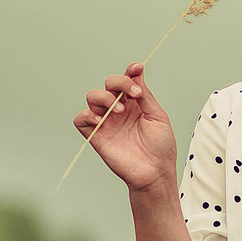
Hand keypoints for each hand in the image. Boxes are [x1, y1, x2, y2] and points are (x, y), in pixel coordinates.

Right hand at [74, 62, 177, 192]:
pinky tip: (102, 120)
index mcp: (135, 103)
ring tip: (120, 111)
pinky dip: (88, 114)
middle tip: (134, 94)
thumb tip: (137, 72)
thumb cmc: (160, 147)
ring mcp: (107, 121)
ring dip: (105, 98)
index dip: (130, 71)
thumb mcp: (158, 116)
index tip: (137, 68)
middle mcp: (119, 109)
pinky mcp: (96, 135)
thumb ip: (145, 95)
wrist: (154, 172)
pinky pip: (81, 119)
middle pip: (109, 83)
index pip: (128, 80)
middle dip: (119, 82)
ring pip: (93, 96)